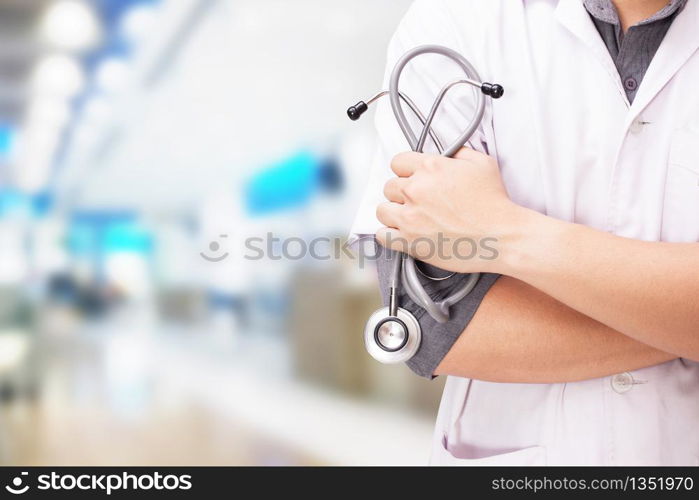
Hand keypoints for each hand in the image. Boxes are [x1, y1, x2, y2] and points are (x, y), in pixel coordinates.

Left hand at [375, 147, 525, 273]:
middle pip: (389, 186)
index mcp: (430, 168)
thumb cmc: (494, 204)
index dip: (405, 170)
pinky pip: (382, 235)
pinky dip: (389, 235)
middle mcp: (416, 190)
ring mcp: (410, 217)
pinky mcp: (410, 241)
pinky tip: (401, 234)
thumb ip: (460, 153)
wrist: (501, 237)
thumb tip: (449, 153)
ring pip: (382, 210)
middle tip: (416, 201)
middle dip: (401, 193)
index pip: (398, 162)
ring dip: (393, 212)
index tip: (412, 178)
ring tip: (408, 217)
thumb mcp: (482, 164)